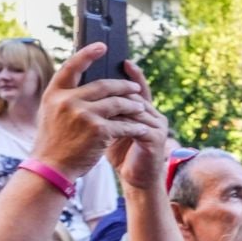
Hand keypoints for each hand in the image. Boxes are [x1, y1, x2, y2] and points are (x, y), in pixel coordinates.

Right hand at [29, 45, 153, 179]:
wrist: (51, 166)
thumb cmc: (54, 140)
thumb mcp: (51, 112)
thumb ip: (66, 97)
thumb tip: (85, 81)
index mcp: (54, 93)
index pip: (71, 67)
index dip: (87, 54)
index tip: (102, 45)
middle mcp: (67, 100)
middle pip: (103, 85)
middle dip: (123, 86)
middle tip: (135, 88)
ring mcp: (83, 114)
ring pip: (117, 103)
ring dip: (133, 105)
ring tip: (141, 108)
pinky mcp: (98, 130)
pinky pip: (124, 123)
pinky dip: (134, 126)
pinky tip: (141, 128)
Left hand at [103, 61, 171, 191]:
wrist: (137, 179)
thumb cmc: (121, 154)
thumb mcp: (109, 128)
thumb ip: (105, 111)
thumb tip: (83, 91)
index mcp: (144, 111)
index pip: (138, 88)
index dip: (132, 75)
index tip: (123, 60)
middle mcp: (155, 115)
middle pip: (135, 95)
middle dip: (118, 87)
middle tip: (101, 78)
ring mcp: (158, 126)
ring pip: (135, 108)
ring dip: (115, 105)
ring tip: (96, 100)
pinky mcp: (156, 138)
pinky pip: (136, 124)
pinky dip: (120, 122)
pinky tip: (105, 120)